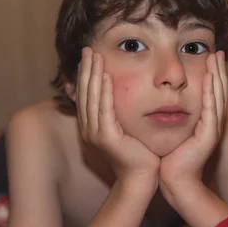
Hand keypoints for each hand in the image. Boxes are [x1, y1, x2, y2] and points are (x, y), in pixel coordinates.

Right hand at [77, 47, 159, 185]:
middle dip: (86, 69)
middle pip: (85, 92)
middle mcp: (89, 128)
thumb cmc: (139, 153)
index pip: (86, 94)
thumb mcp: (126, 128)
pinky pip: (104, 110)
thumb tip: (120, 94)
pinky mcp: (106, 137)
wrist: (142, 178)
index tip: (89, 55)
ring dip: (93, 75)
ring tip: (95, 56)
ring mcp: (95, 133)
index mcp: (91, 126)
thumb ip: (119, 112)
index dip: (86, 73)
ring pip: (92, 98)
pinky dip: (104, 92)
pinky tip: (106, 76)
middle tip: (88, 48)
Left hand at [159, 51, 227, 185]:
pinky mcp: (209, 136)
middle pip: (218, 91)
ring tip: (215, 59)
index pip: (211, 93)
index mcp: (204, 122)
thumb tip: (161, 102)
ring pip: (218, 97)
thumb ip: (172, 117)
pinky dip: (211, 93)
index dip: (212, 75)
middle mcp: (212, 123)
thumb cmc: (169, 158)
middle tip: (217, 52)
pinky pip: (211, 109)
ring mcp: (212, 129)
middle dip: (218, 70)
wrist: (174, 180)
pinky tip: (210, 79)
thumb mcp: (172, 131)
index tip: (209, 56)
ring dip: (217, 77)